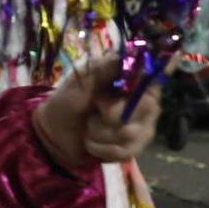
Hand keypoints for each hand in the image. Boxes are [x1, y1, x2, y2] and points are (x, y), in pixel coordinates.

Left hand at [32, 55, 161, 172]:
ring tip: (90, 125)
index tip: (121, 90)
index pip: (154, 77)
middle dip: (113, 112)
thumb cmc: (69, 99)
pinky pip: (121, 151)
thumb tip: (126, 56)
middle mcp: (145, 103)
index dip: (140, 84)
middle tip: (96, 108)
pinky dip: (98, 147)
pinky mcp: (133, 149)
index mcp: (134, 80)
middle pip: (146, 106)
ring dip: (99, 130)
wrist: (54, 131)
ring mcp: (142, 128)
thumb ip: (106, 67)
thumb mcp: (82, 78)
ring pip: (129, 132)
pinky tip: (90, 141)